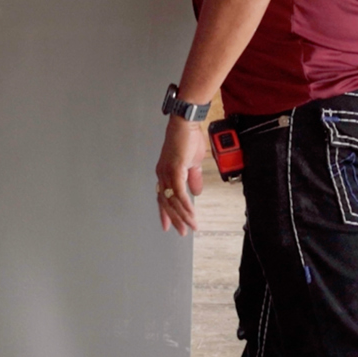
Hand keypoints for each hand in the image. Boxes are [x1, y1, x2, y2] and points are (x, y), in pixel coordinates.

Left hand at [155, 117, 205, 235]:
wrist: (186, 124)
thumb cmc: (188, 140)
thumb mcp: (192, 164)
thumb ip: (193, 179)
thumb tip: (196, 193)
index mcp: (164, 173)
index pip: (162, 197)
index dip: (165, 212)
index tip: (167, 226)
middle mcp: (162, 174)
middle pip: (165, 202)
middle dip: (174, 219)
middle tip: (182, 231)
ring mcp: (167, 172)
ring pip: (172, 200)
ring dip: (183, 214)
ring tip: (191, 225)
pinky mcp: (175, 169)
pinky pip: (178, 192)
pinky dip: (185, 204)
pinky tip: (191, 213)